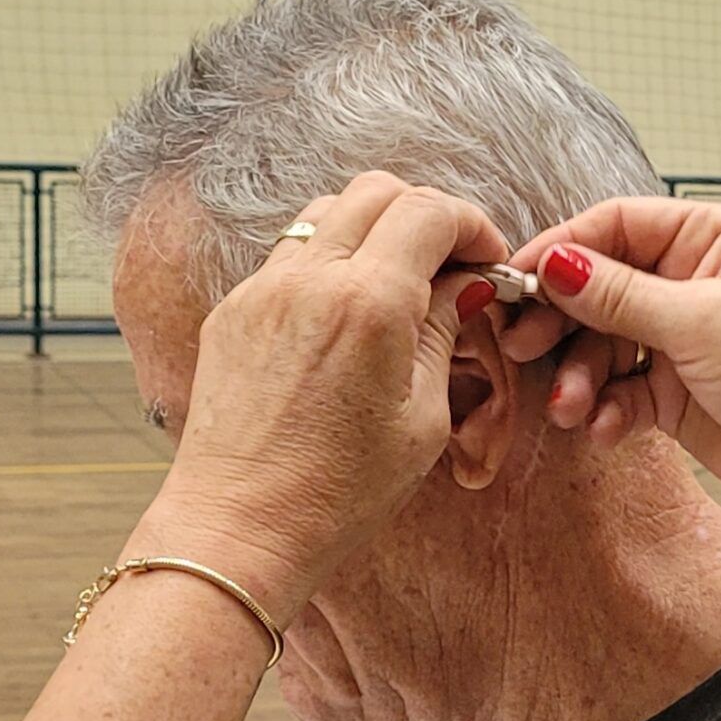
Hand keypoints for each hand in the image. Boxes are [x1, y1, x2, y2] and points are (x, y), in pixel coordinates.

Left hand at [143, 173, 508, 621]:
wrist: (239, 528)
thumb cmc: (338, 494)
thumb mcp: (423, 420)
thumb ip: (444, 334)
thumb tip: (464, 285)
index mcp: (368, 304)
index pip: (430, 212)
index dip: (471, 225)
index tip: (487, 259)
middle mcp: (310, 280)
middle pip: (378, 192)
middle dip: (425, 217)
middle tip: (450, 265)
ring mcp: (263, 290)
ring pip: (328, 213)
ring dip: (373, 230)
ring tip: (398, 286)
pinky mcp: (233, 312)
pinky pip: (290, 256)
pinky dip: (329, 264)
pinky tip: (346, 318)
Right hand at [505, 198, 720, 514]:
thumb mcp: (702, 323)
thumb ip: (621, 296)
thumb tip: (555, 264)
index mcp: (710, 240)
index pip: (617, 226)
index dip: (563, 249)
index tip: (517, 278)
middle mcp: (690, 282)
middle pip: (597, 287)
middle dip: (561, 320)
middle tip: (522, 346)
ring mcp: (679, 339)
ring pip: (601, 345)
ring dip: (579, 377)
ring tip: (572, 407)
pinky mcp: (672, 393)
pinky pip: (618, 391)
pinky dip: (604, 409)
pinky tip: (604, 428)